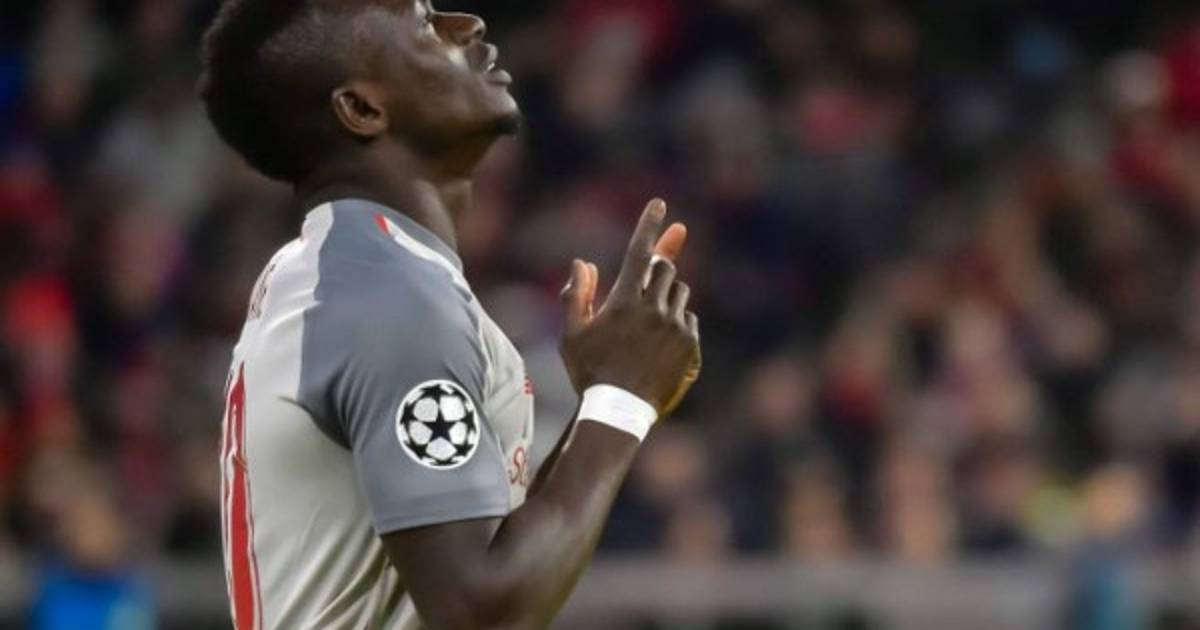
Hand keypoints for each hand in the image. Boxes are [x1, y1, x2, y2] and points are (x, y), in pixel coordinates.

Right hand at [559, 199, 700, 414]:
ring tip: (647, 326)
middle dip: (655, 270)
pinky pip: (688, 317)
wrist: (620, 410)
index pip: (639, 251)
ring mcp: (674, 326)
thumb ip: (576, 294)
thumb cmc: (590, 371)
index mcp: (623, 301)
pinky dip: (677, 321)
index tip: (660, 204)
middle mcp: (652, 308)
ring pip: (679, 291)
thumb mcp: (572, 334)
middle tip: (641, 291)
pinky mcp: (689, 343)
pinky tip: (659, 344)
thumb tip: (582, 263)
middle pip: (664, 268)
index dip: (648, 224)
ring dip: (666, 297)